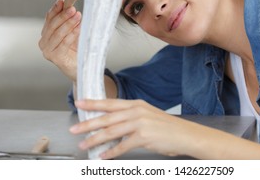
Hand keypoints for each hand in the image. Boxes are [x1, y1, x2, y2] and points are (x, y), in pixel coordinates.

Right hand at [39, 0, 80, 80]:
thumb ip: (68, 20)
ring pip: (58, 34)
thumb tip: (69, 4)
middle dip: (63, 16)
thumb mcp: (72, 32)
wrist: (80, 68)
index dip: (55, 9)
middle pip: (52, 25)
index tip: (63, 1)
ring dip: (69, 23)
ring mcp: (47, 51)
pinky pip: (64, 43)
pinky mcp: (55, 57)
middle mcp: (44, 42)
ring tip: (78, 16)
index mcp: (46, 34)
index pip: (49, 19)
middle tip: (73, 9)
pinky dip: (72, 34)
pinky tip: (79, 28)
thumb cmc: (76, 49)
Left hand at [69, 99, 206, 158]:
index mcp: (136, 104)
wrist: (185, 134)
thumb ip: (129, 117)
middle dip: (88, 124)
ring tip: (84, 145)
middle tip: (74, 128)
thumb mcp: (147, 115)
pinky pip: (122, 146)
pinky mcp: (144, 137)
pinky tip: (103, 156)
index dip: (93, 103)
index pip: (110, 103)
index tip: (79, 103)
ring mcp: (140, 124)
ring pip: (111, 132)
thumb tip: (111, 124)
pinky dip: (111, 153)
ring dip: (95, 139)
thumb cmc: (167, 127)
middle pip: (107, 118)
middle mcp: (136, 111)